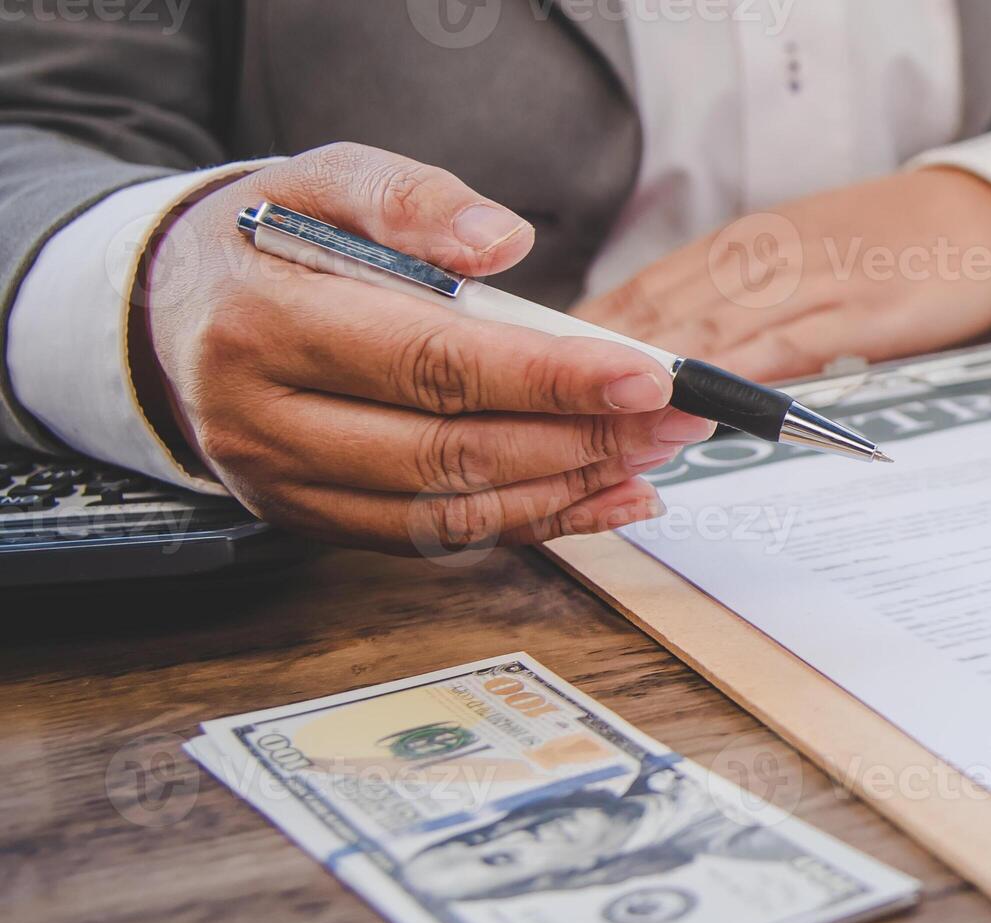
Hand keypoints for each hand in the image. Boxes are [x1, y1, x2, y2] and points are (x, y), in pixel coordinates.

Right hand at [140, 142, 714, 554]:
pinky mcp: (314, 521)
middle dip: (581, 439)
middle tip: (677, 419)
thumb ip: (411, 197)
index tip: (644, 377)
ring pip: (450, 512)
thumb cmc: (270, 236)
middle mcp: (264, 421)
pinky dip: (535, 522)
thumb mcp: (324, 178)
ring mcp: (285, 484)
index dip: (547, 378)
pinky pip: (441, 539)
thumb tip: (502, 240)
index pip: (430, 364)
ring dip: (570, 487)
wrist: (175, 304)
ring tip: (656, 454)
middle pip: (450, 452)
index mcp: (263, 325)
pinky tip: (608, 495)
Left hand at [574, 168, 990, 381]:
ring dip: (657, 369)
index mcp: (748, 242)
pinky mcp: (858, 311)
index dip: (592, 327)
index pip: (649, 284)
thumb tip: (679, 346)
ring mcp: (812, 281)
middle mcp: (767, 255)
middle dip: (606, 355)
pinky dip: (739, 373)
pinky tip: (704, 400)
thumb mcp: (806, 257)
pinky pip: (786, 344)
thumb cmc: (894, 243)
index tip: (545, 364)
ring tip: (606, 408)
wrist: (984, 218)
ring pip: (713, 325)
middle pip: (665, 307)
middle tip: (555, 398)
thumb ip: (746, 297)